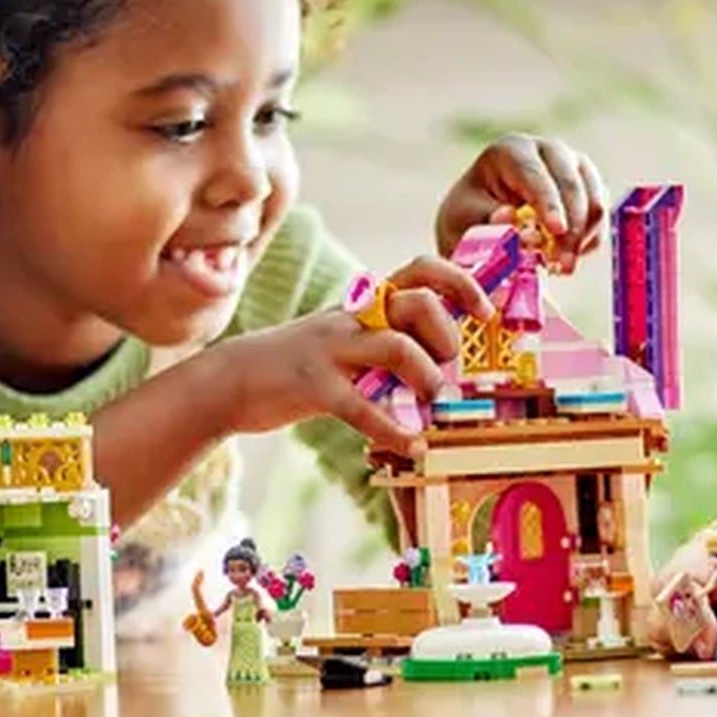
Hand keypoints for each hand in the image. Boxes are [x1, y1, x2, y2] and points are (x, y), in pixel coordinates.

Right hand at [216, 252, 496, 453]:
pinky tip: (412, 446)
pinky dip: (394, 431)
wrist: (232, 379)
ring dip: (428, 379)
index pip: (421, 270)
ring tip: (431, 405)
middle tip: (446, 367)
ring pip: (398, 346)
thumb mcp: (345, 337)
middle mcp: (353, 317)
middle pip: (418, 302)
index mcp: (365, 303)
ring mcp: (332, 348)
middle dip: (447, 335)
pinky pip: (362, 407)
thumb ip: (387, 338)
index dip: (461, 284)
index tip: (484, 312)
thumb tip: (443, 360)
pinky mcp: (314, 386)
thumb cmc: (301, 363)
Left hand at [435, 134, 608, 268]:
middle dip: (570, 227)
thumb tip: (509, 218)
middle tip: (563, 266)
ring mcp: (573, 166)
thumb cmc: (470, 217)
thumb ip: (485, 221)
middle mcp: (547, 150)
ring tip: (562, 269)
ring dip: (582, 238)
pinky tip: (566, 259)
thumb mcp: (464, 220)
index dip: (548, 201)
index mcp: (511, 149)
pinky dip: (588, 241)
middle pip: (571, 183)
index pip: (534, 173)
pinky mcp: (589, 187)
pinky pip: (599, 217)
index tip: (555, 230)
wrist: (483, 220)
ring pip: (594, 200)